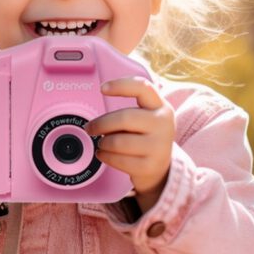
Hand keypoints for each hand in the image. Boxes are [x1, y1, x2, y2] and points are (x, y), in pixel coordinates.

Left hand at [85, 76, 174, 212]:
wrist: (160, 167)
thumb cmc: (144, 137)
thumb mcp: (145, 118)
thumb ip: (128, 111)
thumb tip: (96, 119)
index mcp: (161, 107)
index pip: (142, 88)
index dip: (121, 85)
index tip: (102, 88)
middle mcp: (163, 124)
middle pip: (124, 118)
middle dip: (101, 123)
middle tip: (90, 128)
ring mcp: (159, 146)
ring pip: (118, 141)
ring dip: (103, 142)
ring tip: (101, 143)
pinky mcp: (150, 166)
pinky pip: (118, 160)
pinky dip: (105, 156)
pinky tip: (103, 154)